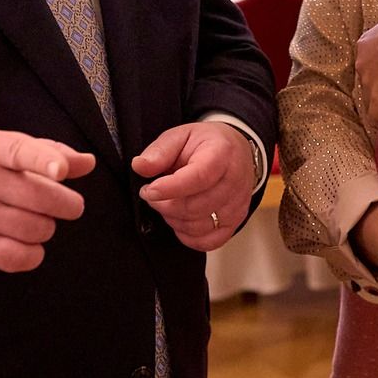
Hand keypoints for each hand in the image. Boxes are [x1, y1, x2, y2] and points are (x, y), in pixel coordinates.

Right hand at [0, 130, 92, 271]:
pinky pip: (21, 257)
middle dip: (67, 205)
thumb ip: (47, 151)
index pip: (20, 151)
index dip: (44, 160)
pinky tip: (24, 242)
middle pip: (44, 198)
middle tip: (65, 205)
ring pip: (39, 229)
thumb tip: (87, 163)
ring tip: (32, 220)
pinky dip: (33, 254)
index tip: (61, 170)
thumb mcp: (1, 148)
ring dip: (46, 228)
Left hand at [132, 121, 257, 251]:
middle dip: (164, 204)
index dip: (170, 188)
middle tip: (152, 193)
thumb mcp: (180, 136)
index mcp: (221, 154)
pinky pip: (208, 241)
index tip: (150, 190)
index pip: (199, 177)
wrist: (237, 152)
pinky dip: (187, 235)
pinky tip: (180, 219)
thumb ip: (159, 151)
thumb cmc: (207, 144)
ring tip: (167, 202)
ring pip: (198, 226)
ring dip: (173, 219)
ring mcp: (236, 205)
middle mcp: (234, 182)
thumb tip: (140, 166)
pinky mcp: (234, 222)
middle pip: (195, 207)